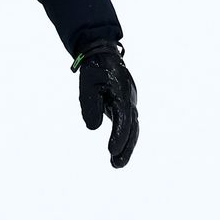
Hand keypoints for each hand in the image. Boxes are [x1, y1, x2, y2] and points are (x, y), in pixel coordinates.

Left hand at [75, 42, 137, 167]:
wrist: (103, 55)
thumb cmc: (94, 69)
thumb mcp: (87, 85)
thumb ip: (90, 105)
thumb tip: (93, 127)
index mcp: (122, 93)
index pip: (123, 119)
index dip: (119, 136)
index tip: (111, 151)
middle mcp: (130, 99)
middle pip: (132, 127)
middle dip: (126, 147)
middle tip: (116, 165)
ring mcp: (130, 102)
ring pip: (132, 128)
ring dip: (126, 146)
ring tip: (116, 164)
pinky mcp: (126, 105)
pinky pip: (128, 124)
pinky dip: (125, 138)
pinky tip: (118, 151)